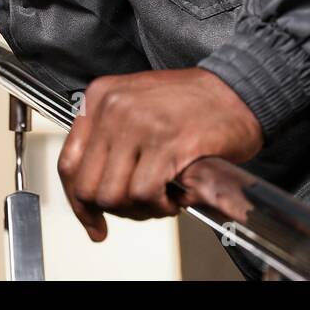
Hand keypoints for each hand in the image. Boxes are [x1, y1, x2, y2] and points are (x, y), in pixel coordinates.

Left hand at [57, 68, 263, 240]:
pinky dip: (160, 206)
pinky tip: (175, 197)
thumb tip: (91, 190)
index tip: (91, 218)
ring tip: (161, 200)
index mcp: (101, 97)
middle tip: (140, 210)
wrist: (239, 90)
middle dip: (113, 210)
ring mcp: (138, 124)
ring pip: (113, 195)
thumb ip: (110, 139)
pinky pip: (144, 193)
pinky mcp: (166, 143)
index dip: (78, 201)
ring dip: (139, 210)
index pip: (69, 162)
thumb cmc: (194, 102)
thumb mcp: (137, 106)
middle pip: (88, 185)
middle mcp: (113, 107)